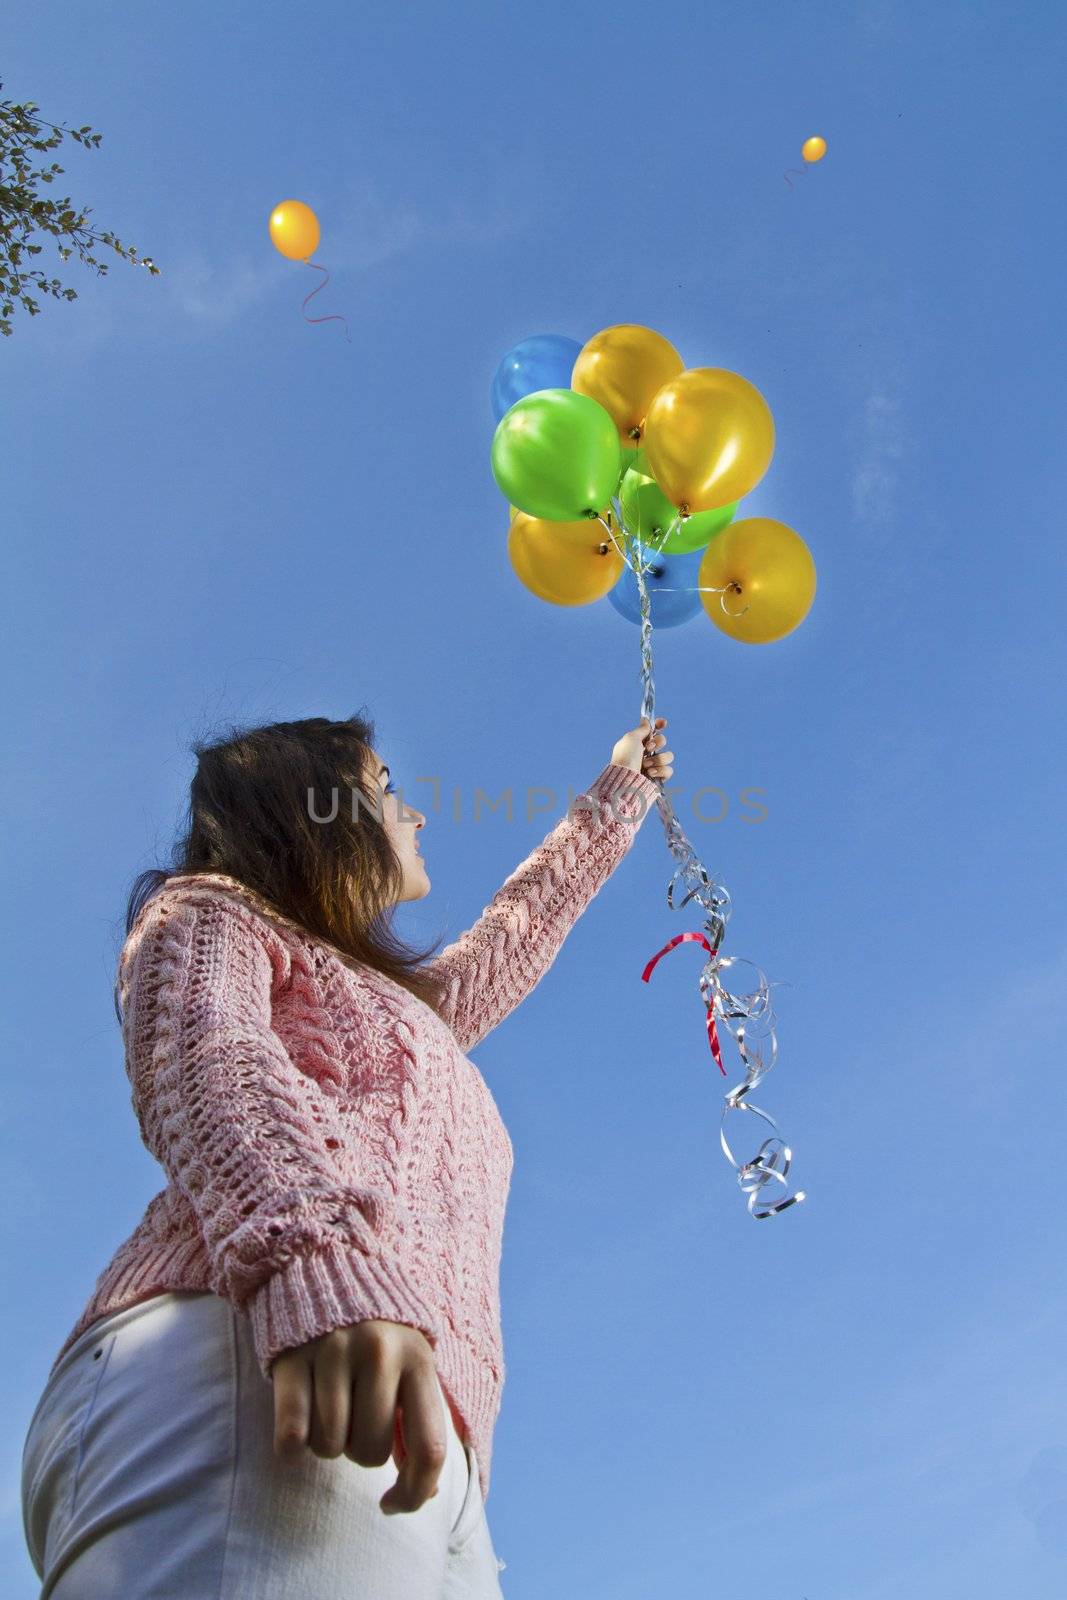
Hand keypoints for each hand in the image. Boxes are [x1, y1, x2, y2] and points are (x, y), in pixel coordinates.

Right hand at [271, 1319, 445, 1515]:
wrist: (323, 1266)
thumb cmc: (376, 1332)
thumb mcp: (411, 1361)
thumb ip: (421, 1419)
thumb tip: (425, 1492)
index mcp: (418, 1358)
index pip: (430, 1448)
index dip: (415, 1493)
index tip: (393, 1504)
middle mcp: (379, 1353)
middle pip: (370, 1452)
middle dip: (359, 1448)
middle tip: (353, 1413)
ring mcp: (333, 1351)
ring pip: (329, 1447)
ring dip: (326, 1441)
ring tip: (328, 1404)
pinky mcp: (292, 1357)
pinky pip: (291, 1435)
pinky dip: (290, 1442)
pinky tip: (299, 1414)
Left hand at [610, 716, 673, 782]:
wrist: (625, 781)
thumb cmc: (625, 758)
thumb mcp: (631, 738)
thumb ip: (641, 729)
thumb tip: (646, 720)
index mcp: (637, 743)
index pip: (651, 731)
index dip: (659, 725)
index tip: (663, 723)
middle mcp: (645, 753)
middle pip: (662, 741)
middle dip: (658, 743)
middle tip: (647, 749)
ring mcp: (653, 765)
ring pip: (668, 756)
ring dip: (658, 759)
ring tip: (645, 765)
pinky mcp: (658, 777)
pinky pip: (669, 770)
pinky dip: (660, 771)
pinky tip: (650, 773)